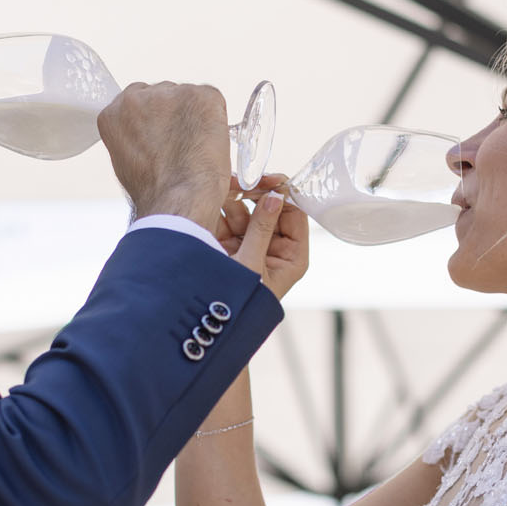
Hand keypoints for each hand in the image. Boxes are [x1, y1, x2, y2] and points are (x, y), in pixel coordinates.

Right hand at [98, 82, 229, 232]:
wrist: (177, 199)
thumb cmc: (154, 192)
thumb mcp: (126, 162)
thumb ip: (134, 137)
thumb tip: (153, 134)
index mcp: (114, 113)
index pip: (137, 101)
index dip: (155, 118)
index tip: (164, 134)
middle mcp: (137, 96)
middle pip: (163, 93)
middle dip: (174, 114)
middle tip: (183, 144)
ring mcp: (170, 93)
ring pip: (188, 97)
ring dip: (195, 116)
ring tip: (196, 148)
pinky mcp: (201, 96)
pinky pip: (212, 102)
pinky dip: (216, 120)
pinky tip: (209, 143)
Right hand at [220, 176, 308, 298]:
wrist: (211, 325)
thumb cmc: (240, 302)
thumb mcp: (252, 263)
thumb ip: (261, 228)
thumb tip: (275, 196)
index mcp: (293, 256)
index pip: (295, 215)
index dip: (282, 196)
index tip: (268, 180)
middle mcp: (275, 249)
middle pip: (269, 210)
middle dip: (253, 196)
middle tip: (239, 181)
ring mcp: (252, 246)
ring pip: (247, 213)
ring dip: (233, 201)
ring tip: (220, 191)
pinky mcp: (231, 247)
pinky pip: (228, 222)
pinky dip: (220, 211)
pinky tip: (211, 203)